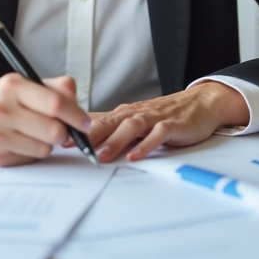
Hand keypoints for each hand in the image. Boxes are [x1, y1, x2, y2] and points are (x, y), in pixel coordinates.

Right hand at [0, 75, 91, 166]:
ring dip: (48, 144)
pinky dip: (32, 152)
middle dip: (65, 134)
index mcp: (13, 86)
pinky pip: (30, 159)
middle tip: (63, 131)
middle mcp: (2, 109)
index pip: (55, 103)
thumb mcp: (23, 83)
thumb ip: (54, 88)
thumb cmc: (0, 98)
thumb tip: (76, 100)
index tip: (85, 123)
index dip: (76, 115)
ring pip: (44, 148)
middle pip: (54, 131)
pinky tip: (21, 141)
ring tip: (35, 133)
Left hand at [87, 81, 248, 162]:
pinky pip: (158, 134)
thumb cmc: (164, 115)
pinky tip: (137, 155)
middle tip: (72, 146)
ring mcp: (154, 118)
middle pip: (109, 122)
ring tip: (101, 155)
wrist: (199, 103)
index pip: (97, 120)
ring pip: (131, 127)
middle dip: (89, 134)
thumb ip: (113, 129)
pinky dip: (146, 145)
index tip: (58, 139)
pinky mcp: (172, 125)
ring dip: (115, 141)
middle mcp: (136, 114)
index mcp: (124, 114)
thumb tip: (83, 139)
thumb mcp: (135, 121)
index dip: (77, 129)